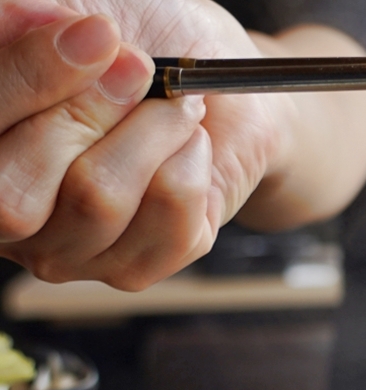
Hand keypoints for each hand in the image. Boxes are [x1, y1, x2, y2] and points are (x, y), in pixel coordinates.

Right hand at [0, 1, 365, 292]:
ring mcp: (66, 249)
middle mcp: (4, 209)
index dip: (23, 76)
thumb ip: (35, 17)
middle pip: (11, 197)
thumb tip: (30, 18)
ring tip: (175, 105)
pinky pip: (167, 217)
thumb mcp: (86, 11)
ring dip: (151, 133)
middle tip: (139, 67)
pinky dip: (192, 163)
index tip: (93, 30)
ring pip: (96, 201)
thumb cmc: (144, 44)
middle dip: (86, 113)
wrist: (223, 89)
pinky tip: (191, 146)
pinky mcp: (136, 266)